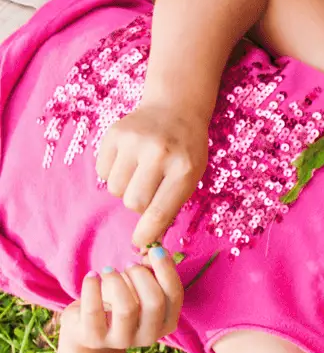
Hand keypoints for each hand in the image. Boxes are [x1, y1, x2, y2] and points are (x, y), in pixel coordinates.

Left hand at [60, 250, 183, 352]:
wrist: (89, 329)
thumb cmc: (119, 301)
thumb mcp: (139, 289)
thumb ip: (152, 272)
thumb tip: (155, 251)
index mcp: (166, 323)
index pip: (174, 295)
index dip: (166, 269)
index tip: (154, 249)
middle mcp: (149, 336)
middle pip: (154, 302)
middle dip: (141, 275)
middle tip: (128, 265)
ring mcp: (121, 340)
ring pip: (126, 308)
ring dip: (117, 280)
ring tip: (108, 270)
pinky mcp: (94, 338)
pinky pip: (94, 310)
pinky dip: (92, 286)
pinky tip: (92, 276)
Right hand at [95, 103, 208, 247]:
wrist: (174, 109)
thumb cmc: (185, 151)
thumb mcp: (191, 177)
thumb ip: (171, 207)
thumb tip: (149, 241)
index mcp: (184, 168)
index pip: (160, 211)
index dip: (147, 232)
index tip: (140, 243)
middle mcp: (159, 153)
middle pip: (133, 202)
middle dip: (138, 205)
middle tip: (148, 192)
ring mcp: (134, 141)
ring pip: (115, 189)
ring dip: (124, 189)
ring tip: (139, 174)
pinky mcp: (113, 134)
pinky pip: (102, 171)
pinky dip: (112, 173)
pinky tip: (128, 161)